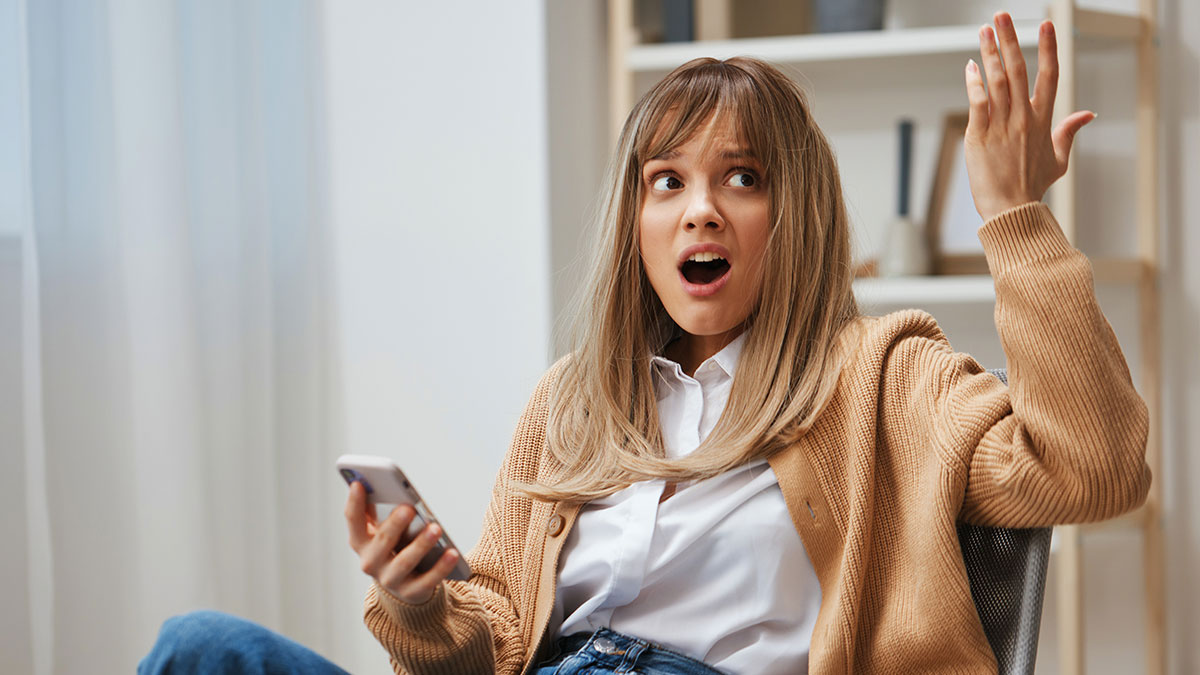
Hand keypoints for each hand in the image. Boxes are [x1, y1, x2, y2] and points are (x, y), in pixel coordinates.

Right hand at [344, 480, 461, 603]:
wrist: (404, 585)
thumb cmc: (393, 546)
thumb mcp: (382, 529)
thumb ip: (378, 508)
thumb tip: (381, 483)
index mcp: (361, 541)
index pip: (353, 520)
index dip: (354, 502)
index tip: (359, 483)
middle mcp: (370, 562)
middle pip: (382, 541)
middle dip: (395, 524)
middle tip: (408, 508)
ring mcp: (390, 579)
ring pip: (405, 562)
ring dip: (420, 544)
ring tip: (436, 528)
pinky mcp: (411, 592)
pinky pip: (428, 580)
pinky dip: (441, 567)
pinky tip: (452, 552)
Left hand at [963, 12, 1094, 220]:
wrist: (1011, 210)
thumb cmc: (1032, 187)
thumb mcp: (1058, 160)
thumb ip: (1069, 133)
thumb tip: (1088, 115)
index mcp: (1043, 121)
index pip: (1049, 76)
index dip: (1049, 48)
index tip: (1046, 25)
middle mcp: (1024, 118)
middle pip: (1019, 70)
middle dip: (1010, 39)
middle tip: (1001, 16)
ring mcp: (1002, 125)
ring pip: (997, 81)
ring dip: (990, 53)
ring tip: (984, 31)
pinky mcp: (980, 135)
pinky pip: (978, 102)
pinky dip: (974, 83)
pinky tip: (970, 66)